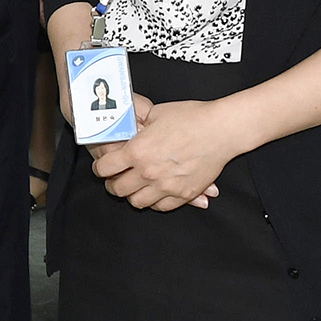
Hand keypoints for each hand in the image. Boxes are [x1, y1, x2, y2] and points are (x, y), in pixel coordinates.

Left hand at [88, 97, 233, 210]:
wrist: (221, 129)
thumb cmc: (191, 117)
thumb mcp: (155, 114)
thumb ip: (136, 126)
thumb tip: (124, 127)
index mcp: (137, 150)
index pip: (105, 168)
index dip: (99, 168)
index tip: (101, 168)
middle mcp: (148, 171)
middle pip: (117, 189)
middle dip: (112, 184)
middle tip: (114, 180)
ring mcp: (166, 185)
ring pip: (137, 202)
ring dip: (132, 195)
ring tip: (134, 187)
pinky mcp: (184, 194)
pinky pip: (161, 207)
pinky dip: (154, 202)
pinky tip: (154, 193)